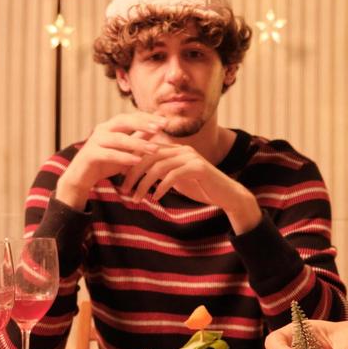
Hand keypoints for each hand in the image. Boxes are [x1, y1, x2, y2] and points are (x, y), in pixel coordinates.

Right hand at [56, 112, 165, 208]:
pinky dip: (124, 157)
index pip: (131, 116)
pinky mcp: (90, 154)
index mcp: (111, 126)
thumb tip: (157, 129)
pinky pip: (109, 154)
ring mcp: (95, 140)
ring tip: (154, 149)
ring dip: (138, 143)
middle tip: (160, 127)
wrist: (81, 176)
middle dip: (143, 123)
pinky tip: (137, 160)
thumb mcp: (125, 150)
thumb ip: (138, 138)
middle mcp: (102, 129)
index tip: (165, 121)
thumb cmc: (105, 162)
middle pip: (124, 121)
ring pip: (119, 138)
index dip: (147, 118)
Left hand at [120, 141, 261, 231]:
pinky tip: (156, 198)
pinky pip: (173, 176)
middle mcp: (182, 149)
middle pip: (149, 157)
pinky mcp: (198, 168)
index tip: (120, 180)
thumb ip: (161, 174)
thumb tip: (139, 176)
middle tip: (124, 190)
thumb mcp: (176, 179)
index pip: (147, 152)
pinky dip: (161, 187)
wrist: (227, 195)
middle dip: (134, 174)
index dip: (132, 165)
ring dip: (144, 184)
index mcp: (175, 150)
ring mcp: (191, 157)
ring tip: (136, 199)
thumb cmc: (201, 188)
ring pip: (158, 167)